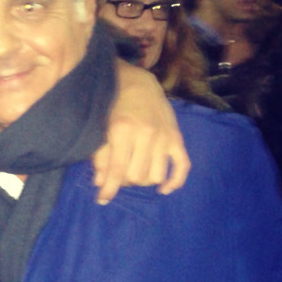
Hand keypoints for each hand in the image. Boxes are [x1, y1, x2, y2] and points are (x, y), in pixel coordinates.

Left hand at [93, 60, 190, 203]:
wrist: (137, 82)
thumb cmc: (113, 105)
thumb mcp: (101, 127)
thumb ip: (100, 155)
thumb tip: (100, 183)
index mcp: (122, 130)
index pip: (117, 170)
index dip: (109, 189)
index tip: (101, 199)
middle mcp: (146, 134)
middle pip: (137, 176)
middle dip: (125, 180)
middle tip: (119, 173)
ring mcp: (164, 137)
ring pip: (156, 176)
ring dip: (144, 179)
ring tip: (136, 171)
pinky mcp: (177, 138)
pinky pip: (182, 167)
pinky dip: (174, 181)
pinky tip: (164, 189)